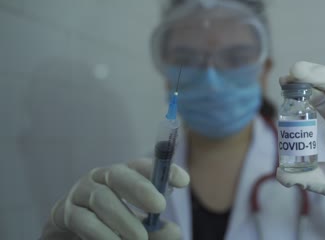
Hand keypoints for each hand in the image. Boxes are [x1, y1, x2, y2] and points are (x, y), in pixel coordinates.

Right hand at [41, 158, 188, 239]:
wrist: (72, 233)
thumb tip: (175, 231)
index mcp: (124, 175)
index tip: (184, 181)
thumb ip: (158, 230)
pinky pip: (84, 220)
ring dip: (124, 220)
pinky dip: (102, 234)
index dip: (164, 170)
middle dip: (141, 188)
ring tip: (141, 239)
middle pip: (119, 175)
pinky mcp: (66, 212)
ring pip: (102, 198)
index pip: (143, 166)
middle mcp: (102, 177)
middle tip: (160, 206)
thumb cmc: (113, 224)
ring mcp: (82, 192)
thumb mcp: (140, 226)